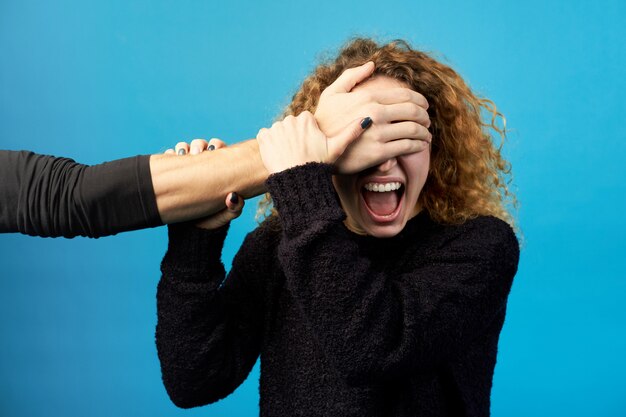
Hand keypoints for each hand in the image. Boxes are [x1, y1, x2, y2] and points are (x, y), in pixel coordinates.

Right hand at [165, 138, 244, 228]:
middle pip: (201, 145)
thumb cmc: (211, 220)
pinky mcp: (172, 174)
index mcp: (217, 170)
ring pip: (184, 149)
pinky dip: (169, 154)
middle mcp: (202, 166)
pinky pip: (168, 158)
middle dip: (199, 144)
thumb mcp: (225, 216)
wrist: (189, 230)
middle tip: (197, 152)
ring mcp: (186, 169)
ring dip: (183, 147)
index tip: (214, 150)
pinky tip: (170, 158)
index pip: (219, 149)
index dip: (217, 145)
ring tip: (183, 154)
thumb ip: (235, 208)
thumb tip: (234, 196)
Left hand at [256, 111, 366, 174]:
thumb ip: (351, 132)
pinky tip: (279, 154)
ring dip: (282, 140)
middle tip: (301, 153)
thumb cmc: (317, 165)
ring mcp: (275, 128)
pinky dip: (269, 144)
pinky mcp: (263, 136)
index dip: (308, 135)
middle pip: (292, 125)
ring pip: (279, 131)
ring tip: (290, 155)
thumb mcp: (336, 149)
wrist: (296, 180)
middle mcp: (290, 119)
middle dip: (295, 136)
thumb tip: (368, 119)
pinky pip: (265, 136)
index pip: (305, 121)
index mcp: (306, 119)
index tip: (311, 147)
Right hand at [314, 62, 431, 173]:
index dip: (420, 100)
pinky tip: (420, 145)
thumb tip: (371, 64)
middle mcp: (376, 113)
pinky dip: (418, 145)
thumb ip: (352, 76)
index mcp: (369, 97)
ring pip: (413, 129)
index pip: (405, 95)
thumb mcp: (332, 93)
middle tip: (427, 121)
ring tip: (426, 135)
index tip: (425, 106)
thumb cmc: (323, 121)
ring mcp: (378, 133)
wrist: (316, 150)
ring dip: (424, 132)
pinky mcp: (379, 152)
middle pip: (413, 111)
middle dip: (425, 116)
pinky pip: (407, 146)